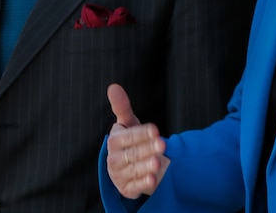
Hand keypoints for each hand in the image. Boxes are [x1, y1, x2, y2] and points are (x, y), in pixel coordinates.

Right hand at [106, 83, 168, 198]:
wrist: (128, 165)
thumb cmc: (130, 140)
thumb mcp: (128, 123)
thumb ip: (122, 107)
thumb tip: (113, 86)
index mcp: (114, 140)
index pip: (128, 136)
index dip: (141, 133)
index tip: (155, 129)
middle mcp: (114, 158)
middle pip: (132, 153)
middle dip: (147, 149)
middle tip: (162, 144)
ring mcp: (119, 174)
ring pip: (134, 170)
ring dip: (145, 166)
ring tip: (158, 162)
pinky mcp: (126, 188)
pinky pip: (135, 186)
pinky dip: (143, 183)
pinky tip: (153, 179)